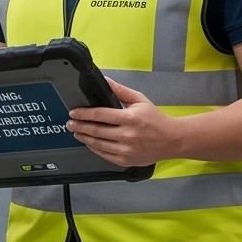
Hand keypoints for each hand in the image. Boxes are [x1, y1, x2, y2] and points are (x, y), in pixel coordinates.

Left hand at [63, 78, 181, 165]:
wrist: (172, 140)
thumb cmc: (156, 119)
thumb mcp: (140, 100)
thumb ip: (120, 91)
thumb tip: (104, 81)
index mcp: (130, 118)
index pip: (100, 115)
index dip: (83, 113)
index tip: (73, 112)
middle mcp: (127, 135)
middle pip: (96, 130)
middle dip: (79, 126)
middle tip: (70, 123)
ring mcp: (126, 150)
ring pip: (97, 144)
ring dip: (84, 137)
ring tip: (76, 132)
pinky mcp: (126, 161)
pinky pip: (104, 155)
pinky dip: (94, 148)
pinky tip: (89, 142)